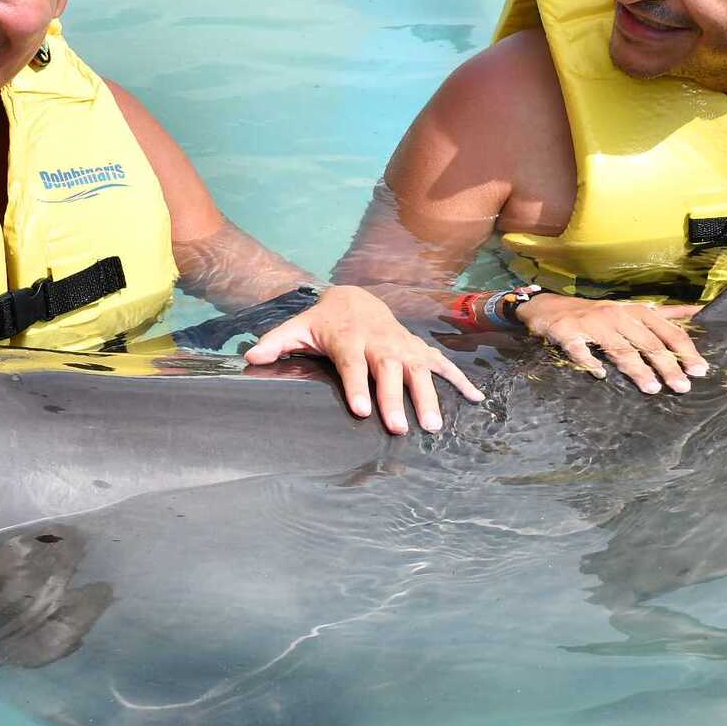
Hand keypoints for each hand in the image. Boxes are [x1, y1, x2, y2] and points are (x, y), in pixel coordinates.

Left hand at [244, 284, 484, 434]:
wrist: (355, 297)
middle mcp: (380, 343)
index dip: (357, 387)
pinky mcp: (418, 349)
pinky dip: (460, 381)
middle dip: (395, 399)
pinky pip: (442, 364)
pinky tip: (476, 400)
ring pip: (418, 371)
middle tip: (398, 428)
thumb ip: (275, 342)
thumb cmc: (324, 321)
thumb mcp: (297, 327)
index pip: (353, 365)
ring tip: (434, 426)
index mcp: (350, 340)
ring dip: (428, 397)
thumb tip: (250, 357)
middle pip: (389, 372)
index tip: (360, 410)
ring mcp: (403, 346)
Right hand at [516, 292, 708, 393]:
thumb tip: (698, 312)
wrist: (550, 307)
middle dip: (667, 366)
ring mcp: (593, 323)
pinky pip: (581, 350)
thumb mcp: (633, 310)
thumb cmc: (599, 314)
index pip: (667, 331)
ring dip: (637, 369)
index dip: (685, 350)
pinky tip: (600, 375)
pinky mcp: (568, 332)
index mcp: (636, 312)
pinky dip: (591, 363)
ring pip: (620, 348)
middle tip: (682, 387)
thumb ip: (665, 315)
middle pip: (648, 343)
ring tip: (651, 389)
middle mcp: (617, 315)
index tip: (700, 370)